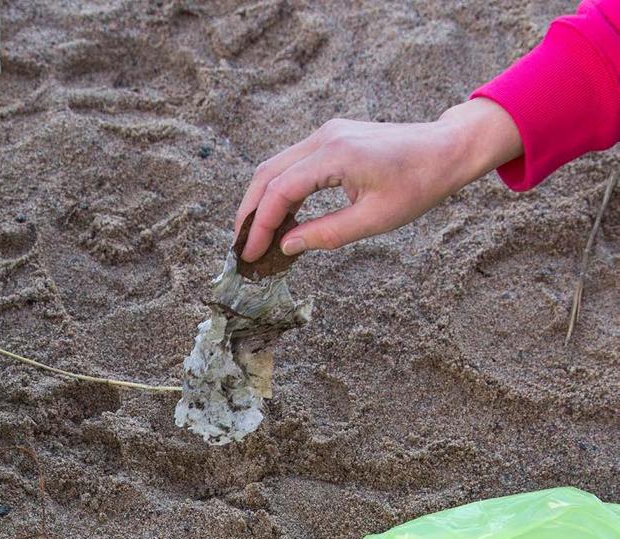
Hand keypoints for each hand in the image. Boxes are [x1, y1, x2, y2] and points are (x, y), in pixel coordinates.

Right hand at [235, 99, 522, 260]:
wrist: (446, 149)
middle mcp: (325, 137)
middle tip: (240, 248)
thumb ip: (326, 234)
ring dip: (261, 202)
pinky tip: (279, 219)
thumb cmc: (418, 185)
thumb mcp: (374, 220)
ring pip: (275, 167)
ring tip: (254, 236)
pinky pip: (292, 164)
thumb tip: (286, 247)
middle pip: (267, 174)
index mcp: (336, 154)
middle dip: (249, 213)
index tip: (250, 255)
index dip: (260, 226)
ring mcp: (326, 134)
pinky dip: (279, 192)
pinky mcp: (331, 138)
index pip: (280, 191)